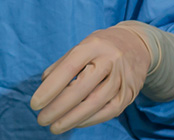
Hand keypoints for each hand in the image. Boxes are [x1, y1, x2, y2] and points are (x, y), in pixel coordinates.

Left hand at [30, 24, 151, 134]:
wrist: (138, 45)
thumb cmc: (100, 47)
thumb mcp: (81, 46)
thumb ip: (61, 65)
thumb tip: (44, 87)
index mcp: (93, 45)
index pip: (68, 68)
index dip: (50, 88)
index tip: (35, 104)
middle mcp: (109, 61)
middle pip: (81, 89)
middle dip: (58, 108)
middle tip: (41, 120)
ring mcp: (121, 78)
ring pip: (95, 103)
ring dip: (72, 119)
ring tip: (54, 127)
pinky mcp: (129, 93)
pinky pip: (108, 111)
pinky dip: (89, 120)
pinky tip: (74, 123)